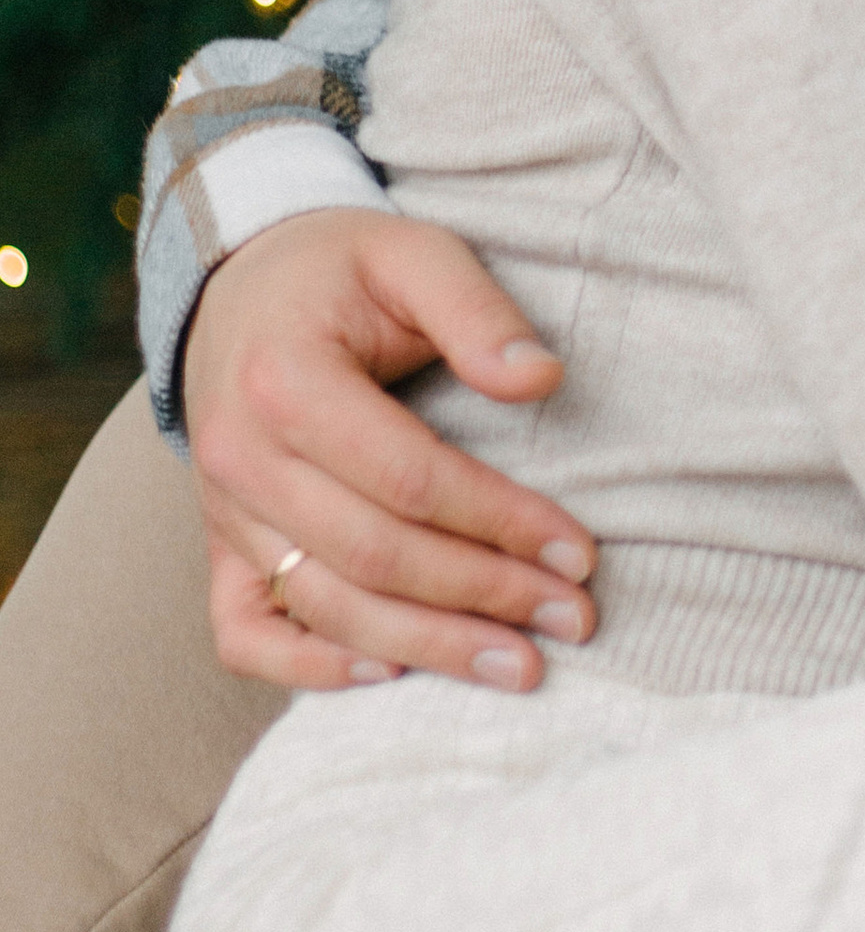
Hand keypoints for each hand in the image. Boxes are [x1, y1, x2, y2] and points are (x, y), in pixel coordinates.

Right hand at [186, 205, 592, 693]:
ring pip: (326, 606)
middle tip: (573, 619)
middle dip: (485, 596)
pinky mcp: (218, 545)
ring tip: (520, 666)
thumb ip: (476, 312)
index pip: (410, 478)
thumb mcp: (412, 255)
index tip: (579, 551)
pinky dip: (310, 669)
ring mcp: (222, 512)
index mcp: (286, 381)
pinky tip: (391, 676)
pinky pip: (245, 634)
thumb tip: (542, 378)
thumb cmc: (342, 270)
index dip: (501, 521)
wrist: (239, 285)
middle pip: (376, 556)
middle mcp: (240, 457)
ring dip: (429, 648)